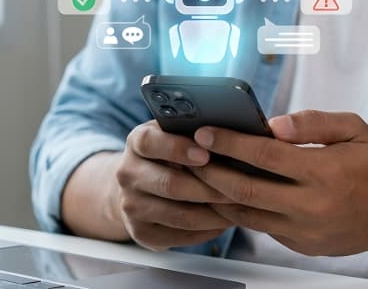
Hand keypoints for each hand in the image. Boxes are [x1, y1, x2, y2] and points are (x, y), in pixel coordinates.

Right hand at [113, 120, 233, 250]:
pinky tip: (224, 221)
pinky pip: (180, 236)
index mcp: (136, 142)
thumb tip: (230, 133)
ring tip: (239, 207)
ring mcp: (131, 206)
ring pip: (180, 215)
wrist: (139, 185)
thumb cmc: (169, 153)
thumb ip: (193, 131)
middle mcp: (128, 173)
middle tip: (239, 187)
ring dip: (214, 213)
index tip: (206, 154)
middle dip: (210, 187)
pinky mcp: (140, 232)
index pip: (151, 143)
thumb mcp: (174, 133)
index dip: (178, 149)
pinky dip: (207, 231)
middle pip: (170, 185)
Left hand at [189, 110, 367, 255]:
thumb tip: (273, 124)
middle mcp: (311, 206)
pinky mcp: (300, 245)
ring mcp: (304, 231)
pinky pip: (260, 227)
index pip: (265, 156)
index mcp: (324, 172)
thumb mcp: (354, 129)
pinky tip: (223, 192)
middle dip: (210, 171)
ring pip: (246, 214)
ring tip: (196, 174)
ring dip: (215, 194)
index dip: (230, 143)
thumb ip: (313, 122)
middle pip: (245, 190)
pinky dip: (238, 210)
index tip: (205, 131)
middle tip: (188, 154)